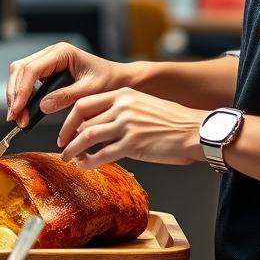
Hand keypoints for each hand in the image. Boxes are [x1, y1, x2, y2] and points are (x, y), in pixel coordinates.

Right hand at [6, 42, 127, 127]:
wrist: (119, 80)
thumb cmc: (109, 81)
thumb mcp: (90, 90)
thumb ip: (67, 97)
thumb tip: (42, 106)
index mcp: (62, 53)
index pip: (32, 69)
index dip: (21, 91)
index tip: (18, 111)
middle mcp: (51, 53)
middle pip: (19, 69)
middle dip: (14, 94)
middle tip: (15, 118)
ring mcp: (48, 61)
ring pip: (20, 74)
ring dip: (16, 96)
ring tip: (19, 118)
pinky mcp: (47, 72)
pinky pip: (27, 81)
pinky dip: (23, 96)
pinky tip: (25, 111)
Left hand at [58, 87, 205, 169]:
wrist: (197, 131)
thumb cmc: (173, 122)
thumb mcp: (143, 106)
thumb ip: (121, 111)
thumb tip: (99, 127)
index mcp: (123, 94)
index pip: (85, 102)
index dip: (70, 119)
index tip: (66, 130)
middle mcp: (122, 106)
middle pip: (82, 118)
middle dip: (67, 134)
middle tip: (63, 145)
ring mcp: (127, 124)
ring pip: (87, 136)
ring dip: (73, 149)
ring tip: (68, 158)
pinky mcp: (133, 144)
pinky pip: (102, 154)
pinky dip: (89, 161)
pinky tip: (85, 165)